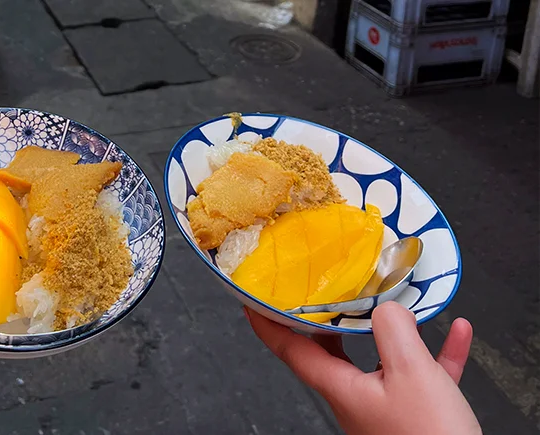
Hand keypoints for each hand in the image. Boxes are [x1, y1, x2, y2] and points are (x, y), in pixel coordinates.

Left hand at [244, 302, 480, 434]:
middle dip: (326, 320)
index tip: (255, 303)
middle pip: (331, 352)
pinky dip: (436, 353)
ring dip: (391, 333)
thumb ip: (393, 331)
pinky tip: (455, 333)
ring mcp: (384, 408)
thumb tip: (386, 307)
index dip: (270, 324)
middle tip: (322, 292)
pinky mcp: (416, 416)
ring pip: (381, 361)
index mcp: (342, 388)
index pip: (292, 350)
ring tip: (398, 305)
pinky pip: (421, 376)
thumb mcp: (410, 373)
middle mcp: (356, 398)